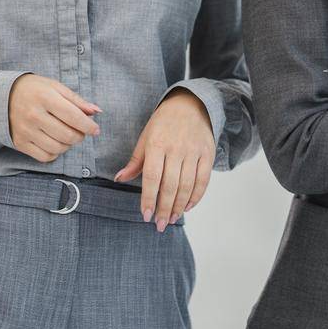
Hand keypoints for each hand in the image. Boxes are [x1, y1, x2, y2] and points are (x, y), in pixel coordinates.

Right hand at [8, 73, 100, 162]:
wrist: (3, 96)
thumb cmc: (34, 90)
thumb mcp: (55, 87)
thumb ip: (76, 100)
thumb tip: (96, 112)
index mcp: (45, 97)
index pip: (73, 116)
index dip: (88, 126)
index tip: (95, 129)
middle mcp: (34, 115)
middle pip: (67, 135)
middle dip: (80, 136)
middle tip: (80, 132)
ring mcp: (26, 130)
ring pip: (58, 148)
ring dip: (69, 145)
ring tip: (68, 136)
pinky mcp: (20, 143)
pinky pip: (45, 156)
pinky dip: (55, 153)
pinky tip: (55, 142)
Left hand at [114, 89, 213, 231]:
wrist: (190, 104)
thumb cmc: (163, 123)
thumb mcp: (145, 137)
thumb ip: (135, 161)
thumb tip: (119, 178)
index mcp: (157, 144)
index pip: (152, 177)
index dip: (148, 199)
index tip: (145, 215)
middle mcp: (176, 148)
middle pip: (170, 185)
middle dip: (164, 208)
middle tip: (159, 224)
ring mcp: (194, 151)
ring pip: (187, 185)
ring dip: (179, 206)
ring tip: (172, 218)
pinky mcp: (208, 154)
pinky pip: (203, 180)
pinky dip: (196, 196)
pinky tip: (188, 207)